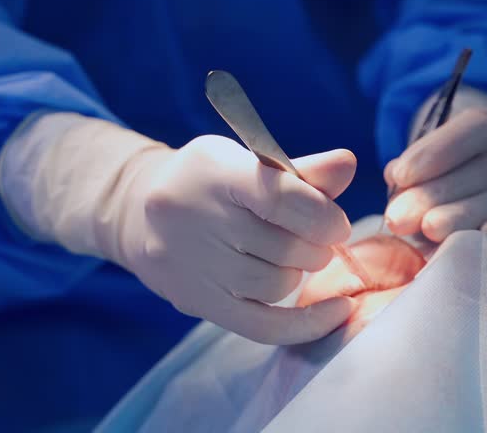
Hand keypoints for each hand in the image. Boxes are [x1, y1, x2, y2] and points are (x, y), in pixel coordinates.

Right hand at [115, 136, 358, 344]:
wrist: (138, 212)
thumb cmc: (208, 182)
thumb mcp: (246, 160)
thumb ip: (300, 171)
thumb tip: (347, 164)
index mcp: (215, 171)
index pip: (279, 198)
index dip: (322, 214)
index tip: (337, 224)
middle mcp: (196, 218)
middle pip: (282, 247)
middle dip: (314, 246)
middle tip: (315, 239)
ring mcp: (192, 265)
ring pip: (275, 285)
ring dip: (298, 273)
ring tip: (292, 257)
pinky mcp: (195, 302)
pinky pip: (262, 326)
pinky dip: (306, 323)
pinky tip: (336, 311)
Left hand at [384, 100, 486, 249]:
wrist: (478, 185)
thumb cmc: (443, 169)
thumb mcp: (428, 156)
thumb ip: (411, 165)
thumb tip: (395, 177)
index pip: (468, 132)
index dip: (433, 153)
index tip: (400, 176)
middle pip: (475, 173)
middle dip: (431, 197)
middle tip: (397, 218)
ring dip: (456, 219)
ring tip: (426, 230)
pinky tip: (477, 238)